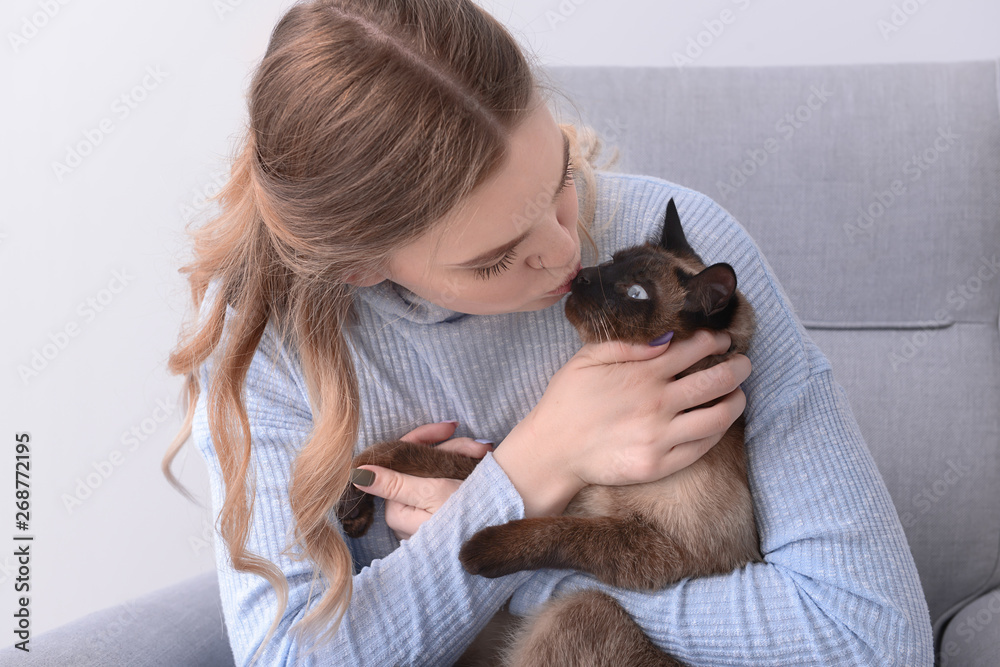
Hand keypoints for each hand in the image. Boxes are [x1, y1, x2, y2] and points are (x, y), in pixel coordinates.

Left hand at [354, 421, 492, 540]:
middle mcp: (406, 515)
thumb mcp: (430, 494)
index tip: (450, 428)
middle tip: (477, 446)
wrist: (504, 536)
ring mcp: (423, 516)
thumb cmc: (466, 517)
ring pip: (433, 471)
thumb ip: (394, 482)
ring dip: (459, 456)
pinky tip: (480, 461)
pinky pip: (444, 483)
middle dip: (448, 449)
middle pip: (418, 466)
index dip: (424, 440)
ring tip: (485, 453)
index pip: (400, 463)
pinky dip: (462, 468)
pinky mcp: (440, 516)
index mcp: (396, 511)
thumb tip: (356, 473)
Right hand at [493, 329, 750, 516]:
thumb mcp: (587, 359)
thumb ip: (627, 345)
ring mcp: (661, 436)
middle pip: (717, 380)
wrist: (552, 451)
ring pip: (719, 416)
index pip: (694, 350)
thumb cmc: (567, 400)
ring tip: (738, 394)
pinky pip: (703, 446)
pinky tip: (718, 422)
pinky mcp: (660, 464)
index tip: (723, 339)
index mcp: (642, 373)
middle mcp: (657, 403)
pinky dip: (718, 430)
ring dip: (737, 400)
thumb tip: (666, 338)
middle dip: (738, 367)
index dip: (715, 340)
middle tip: (744, 363)